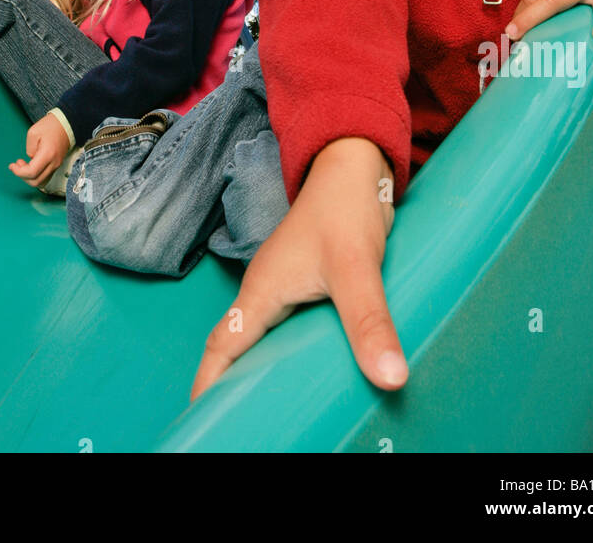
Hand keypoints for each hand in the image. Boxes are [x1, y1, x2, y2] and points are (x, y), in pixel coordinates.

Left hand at [9, 114, 70, 188]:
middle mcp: (54, 163)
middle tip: (17, 165)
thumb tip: (30, 158)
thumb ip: (29, 149)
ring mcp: (56, 165)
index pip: (32, 172)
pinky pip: (44, 176)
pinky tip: (31, 165)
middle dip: (22, 176)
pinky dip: (35, 175)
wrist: (66, 124)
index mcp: (48, 154)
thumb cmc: (52, 126)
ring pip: (40, 182)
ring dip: (29, 177)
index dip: (19, 172)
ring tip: (24, 165)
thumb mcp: (33, 132)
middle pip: (36, 181)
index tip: (13, 165)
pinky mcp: (56, 165)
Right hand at [191, 138, 406, 399]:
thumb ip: (370, 322)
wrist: (355, 166)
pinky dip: (293, 356)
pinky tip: (315, 374)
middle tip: (241, 426)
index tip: (202, 419)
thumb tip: (390, 377)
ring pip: (266, 341)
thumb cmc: (343, 208)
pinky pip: (292, 330)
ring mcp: (286, 289)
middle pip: (239, 351)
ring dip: (266, 372)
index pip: (222, 346)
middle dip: (233, 388)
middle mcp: (266, 293)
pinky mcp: (308, 286)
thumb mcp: (356, 268)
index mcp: (261, 291)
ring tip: (274, 412)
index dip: (208, 384)